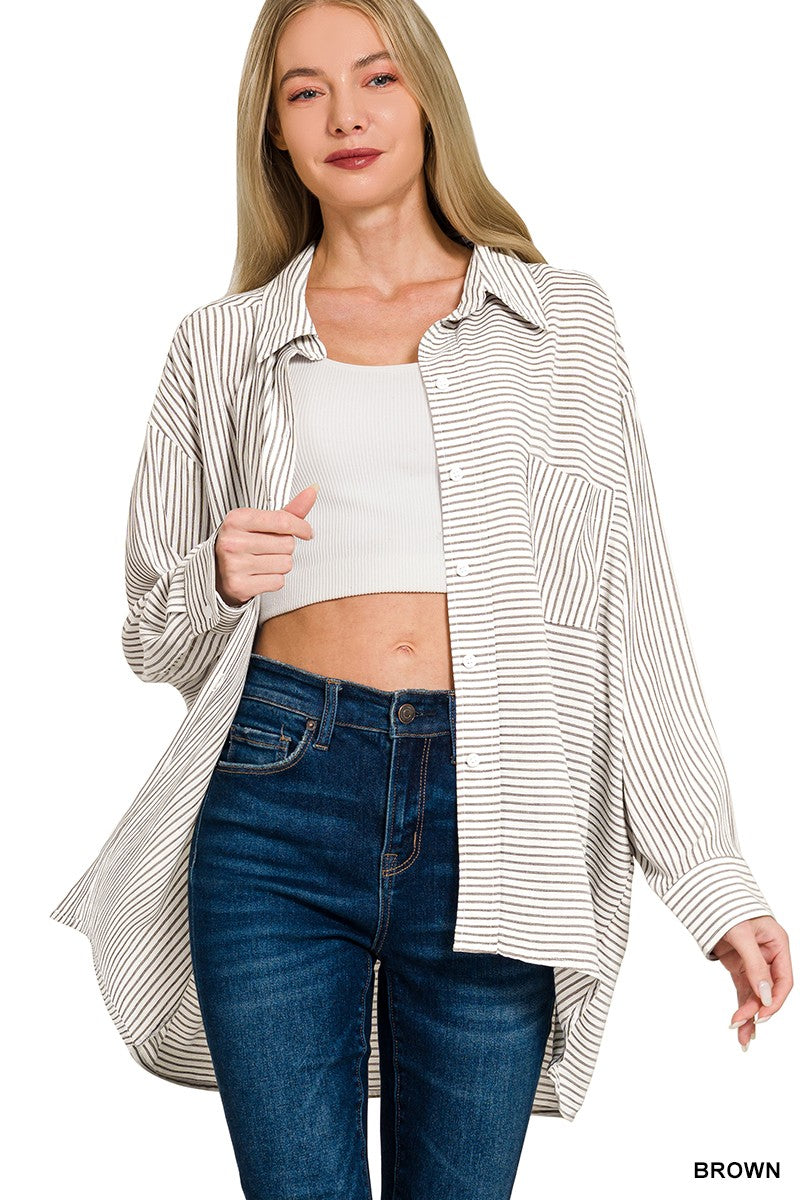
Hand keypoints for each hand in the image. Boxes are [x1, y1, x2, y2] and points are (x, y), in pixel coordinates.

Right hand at [213, 484, 318, 605]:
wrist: (215, 570)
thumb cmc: (244, 542)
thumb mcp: (260, 522)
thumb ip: (288, 510)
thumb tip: (313, 490)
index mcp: (236, 519)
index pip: (283, 521)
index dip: (301, 527)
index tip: (306, 532)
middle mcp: (233, 542)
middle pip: (287, 544)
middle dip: (285, 547)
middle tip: (268, 548)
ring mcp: (234, 565)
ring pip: (285, 564)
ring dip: (281, 564)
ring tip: (263, 561)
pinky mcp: (239, 586)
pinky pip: (278, 582)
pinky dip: (274, 580)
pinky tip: (259, 575)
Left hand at [710, 914, 791, 1049]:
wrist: (704, 895)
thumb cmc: (727, 906)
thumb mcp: (741, 935)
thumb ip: (754, 965)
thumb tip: (765, 996)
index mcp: (777, 945)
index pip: (783, 980)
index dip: (775, 1000)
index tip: (762, 1015)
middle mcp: (769, 956)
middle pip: (768, 992)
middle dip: (757, 1011)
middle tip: (743, 1028)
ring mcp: (754, 963)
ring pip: (755, 995)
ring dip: (749, 1015)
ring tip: (742, 1039)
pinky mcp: (739, 966)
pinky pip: (743, 990)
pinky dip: (741, 1006)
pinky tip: (739, 1024)